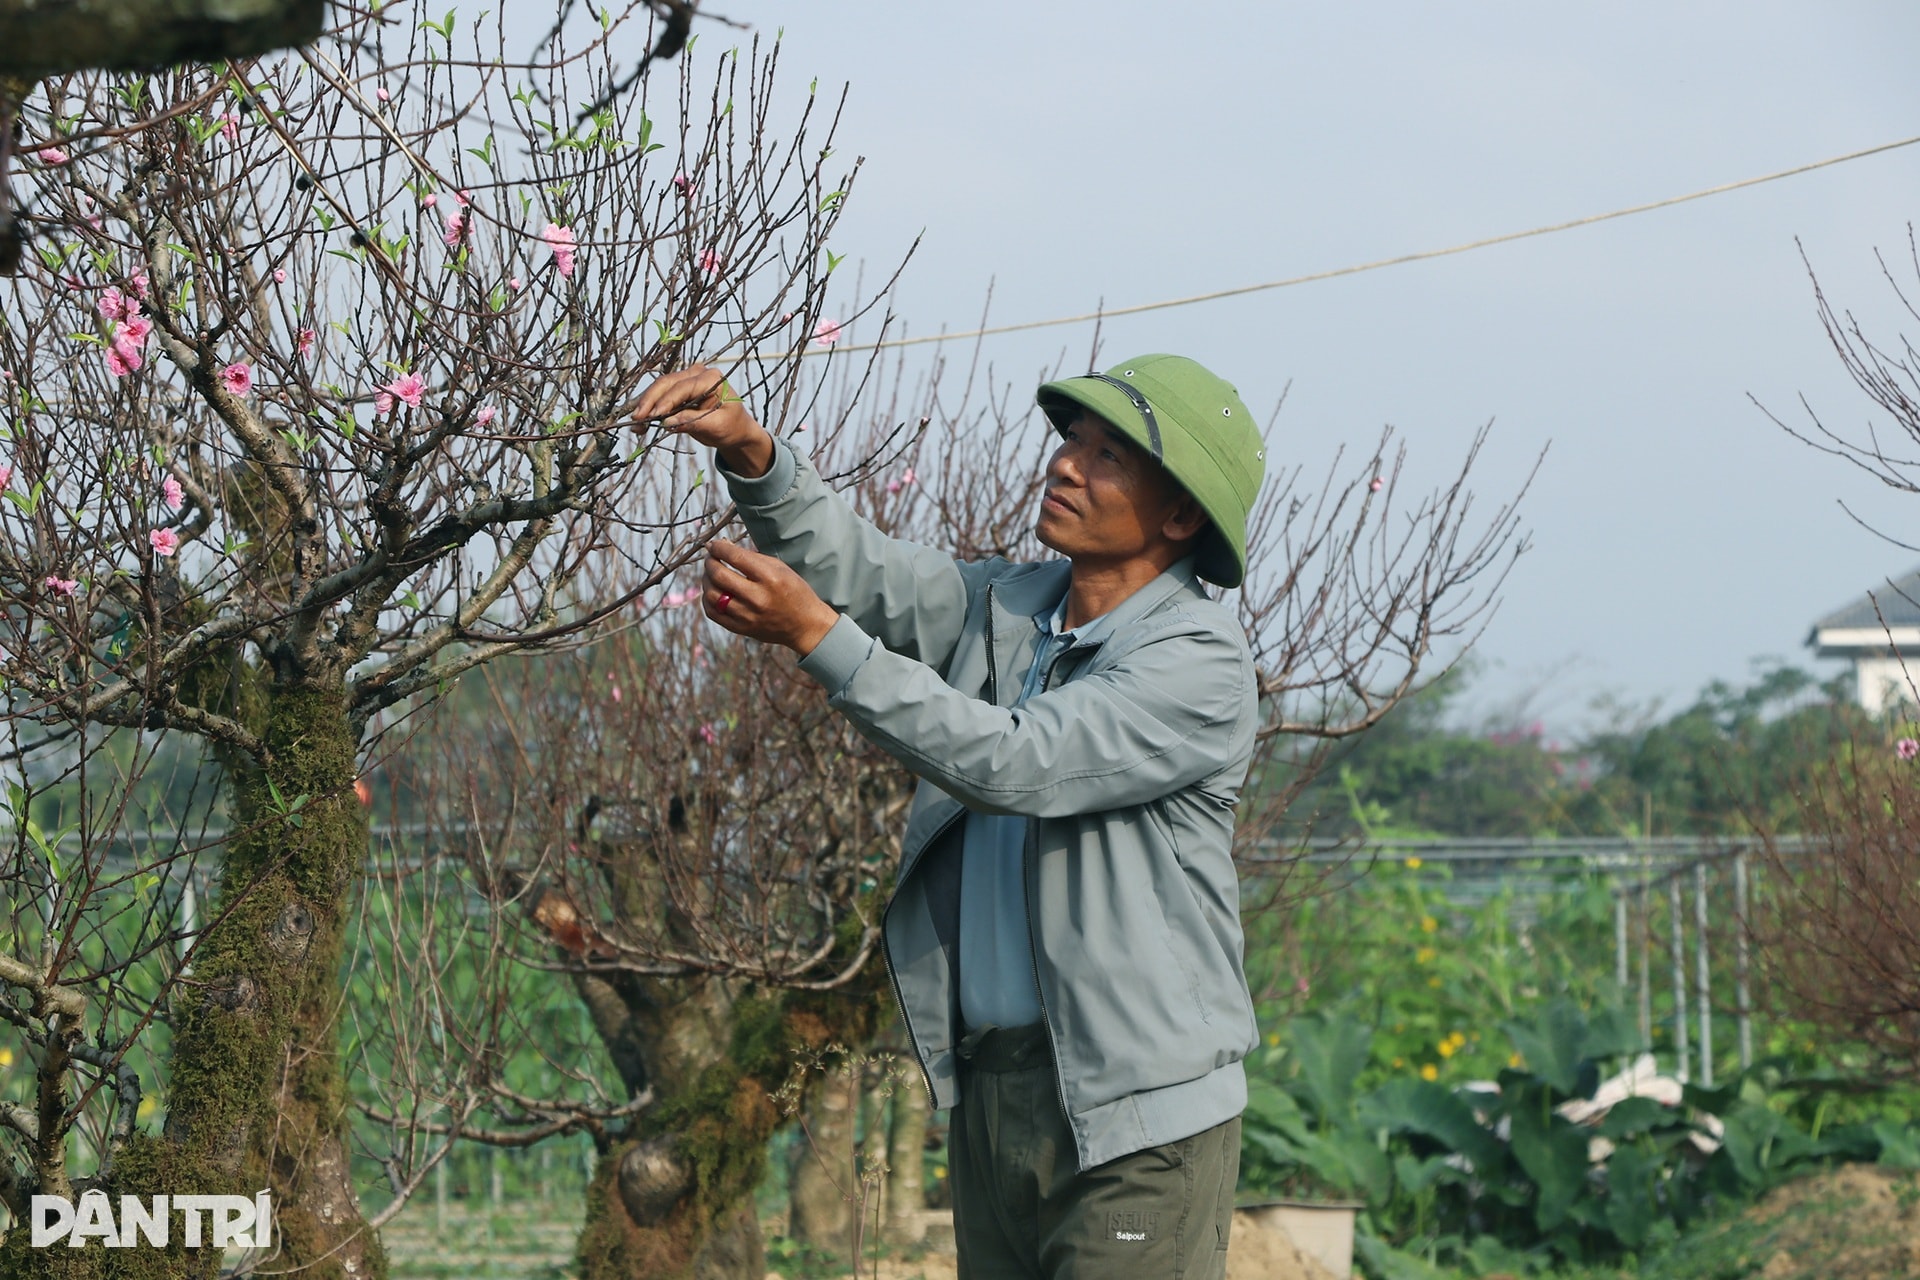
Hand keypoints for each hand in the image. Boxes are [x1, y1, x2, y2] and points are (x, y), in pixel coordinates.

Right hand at [632, 365, 774, 477]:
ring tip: (635, 424)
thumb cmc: (732, 426)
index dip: (665, 401)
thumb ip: (692, 422)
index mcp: (711, 379)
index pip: (682, 387)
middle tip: (637, 418)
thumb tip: (667, 422)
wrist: (736, 429)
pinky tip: (640, 422)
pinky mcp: (679, 389)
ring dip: (646, 405)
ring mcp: (687, 379)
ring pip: (659, 388)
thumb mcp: (716, 426)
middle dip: (650, 401)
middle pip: (666, 383)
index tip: (652, 416)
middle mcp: (697, 374)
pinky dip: (650, 408)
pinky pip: (660, 396)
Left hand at [702, 538, 838, 653]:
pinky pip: (713, 613)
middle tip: (711, 558)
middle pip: (719, 575)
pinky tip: (713, 592)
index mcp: (770, 578)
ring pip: (712, 595)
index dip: (719, 548)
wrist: (805, 625)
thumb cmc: (794, 591)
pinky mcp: (742, 629)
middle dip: (709, 562)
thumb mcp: (781, 568)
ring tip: (711, 575)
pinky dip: (707, 600)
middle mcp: (757, 597)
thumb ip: (754, 558)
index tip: (715, 545)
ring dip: (706, 580)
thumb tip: (725, 548)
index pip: (735, 557)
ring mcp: (747, 616)